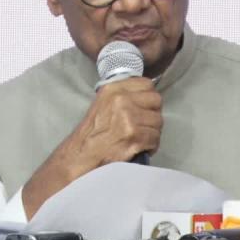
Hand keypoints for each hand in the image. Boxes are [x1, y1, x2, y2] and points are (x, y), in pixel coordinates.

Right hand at [22, 77, 161, 217]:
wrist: (82, 155)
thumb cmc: (92, 132)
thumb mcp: (103, 103)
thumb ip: (123, 95)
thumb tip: (145, 95)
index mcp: (114, 89)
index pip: (147, 84)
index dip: (148, 98)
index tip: (145, 107)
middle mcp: (122, 100)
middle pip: (156, 101)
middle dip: (153, 114)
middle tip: (144, 124)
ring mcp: (129, 118)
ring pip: (158, 121)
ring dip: (152, 132)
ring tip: (140, 138)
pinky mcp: (134, 136)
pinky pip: (155, 138)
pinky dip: (150, 146)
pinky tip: (139, 147)